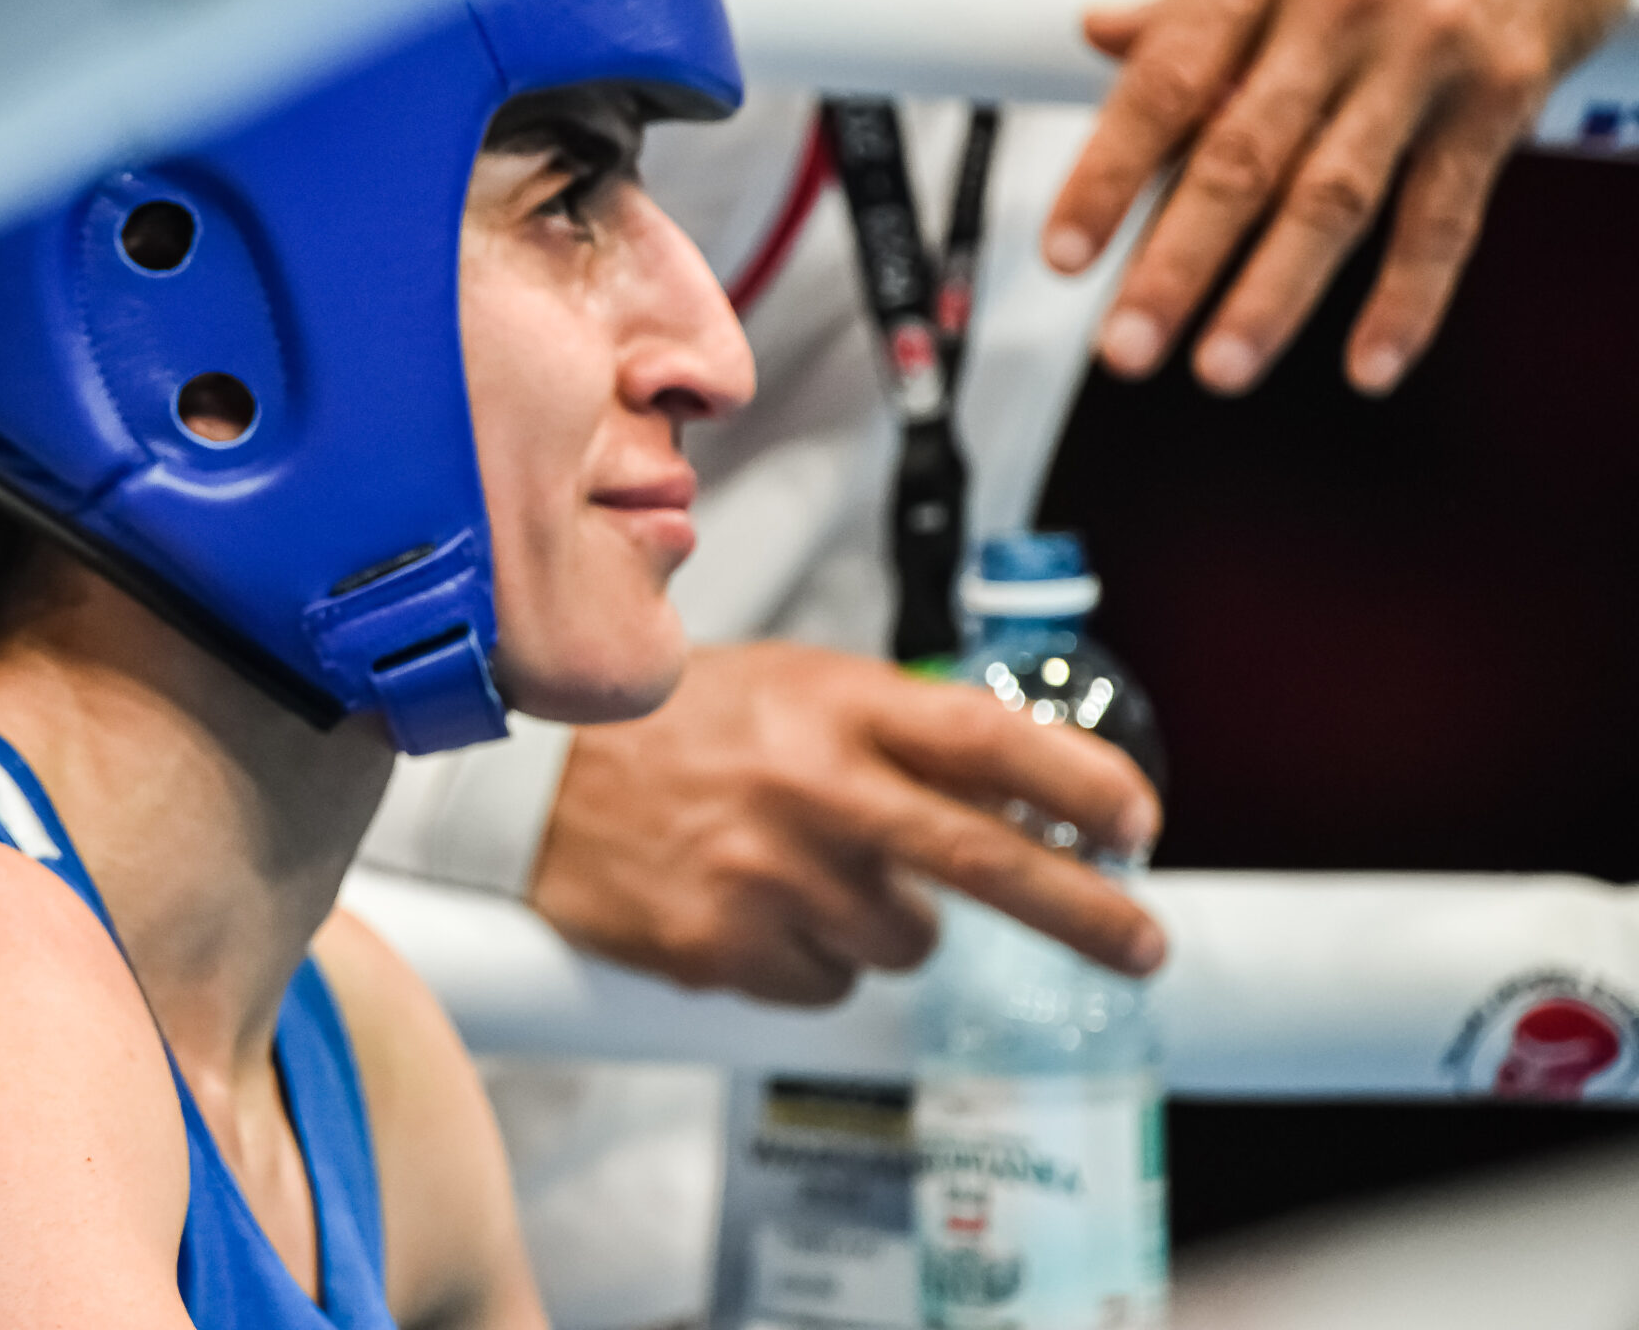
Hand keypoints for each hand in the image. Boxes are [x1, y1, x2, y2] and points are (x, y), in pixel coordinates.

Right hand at [525, 642, 1163, 1005]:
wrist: (532, 785)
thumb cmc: (673, 729)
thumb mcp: (790, 687)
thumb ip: (894, 732)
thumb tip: (1024, 800)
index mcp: (833, 705)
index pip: (987, 739)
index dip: (1077, 784)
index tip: (1133, 820)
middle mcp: (811, 788)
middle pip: (985, 862)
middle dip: (1085, 913)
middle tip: (1141, 947)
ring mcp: (768, 876)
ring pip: (903, 943)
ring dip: (885, 924)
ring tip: (812, 877)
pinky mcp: (724, 949)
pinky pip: (827, 987)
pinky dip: (812, 961)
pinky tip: (759, 911)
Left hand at [1043, 0, 1638, 396]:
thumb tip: (1103, 35)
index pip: (1166, 79)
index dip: (1107, 174)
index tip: (1063, 249)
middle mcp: (1345, 4)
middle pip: (1242, 156)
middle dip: (1176, 263)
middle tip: (1125, 343)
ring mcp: (1427, 55)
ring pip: (1335, 196)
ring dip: (1273, 294)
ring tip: (1218, 365)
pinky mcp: (1502, 93)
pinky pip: (1447, 210)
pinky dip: (1411, 295)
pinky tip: (1371, 357)